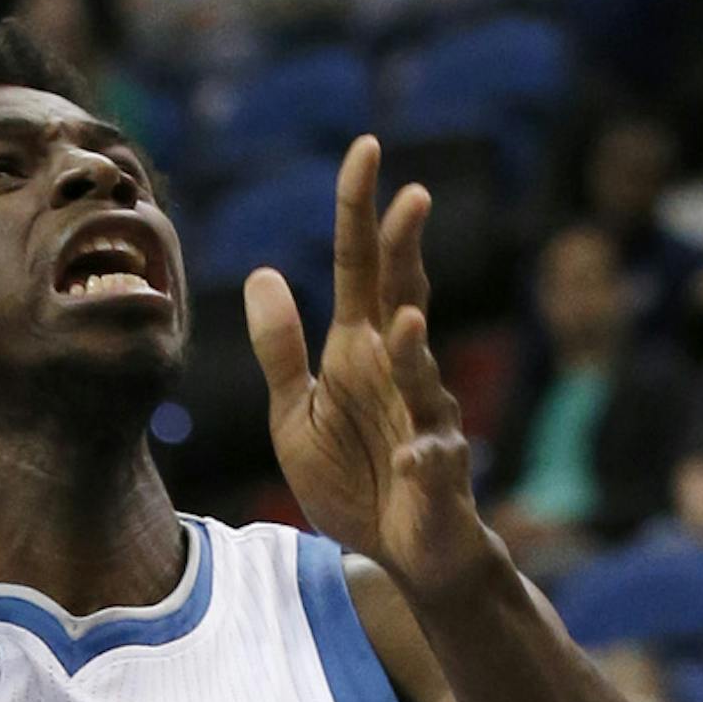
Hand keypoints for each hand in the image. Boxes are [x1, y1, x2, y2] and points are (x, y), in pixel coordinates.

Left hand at [245, 138, 489, 602]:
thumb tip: (262, 272)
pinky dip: (425, 459)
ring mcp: (425, 416)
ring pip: (422, 374)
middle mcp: (397, 368)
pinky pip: (434, 459)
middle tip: (413, 195)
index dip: (360, 209)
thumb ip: (280, 350)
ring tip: (403, 321)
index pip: (359, 265)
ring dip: (413, 351)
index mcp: (358, 348)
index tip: (365, 150)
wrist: (402, 552)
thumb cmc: (354, 479)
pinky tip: (413, 461)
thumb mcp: (295, 415)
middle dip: (407, 250)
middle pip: (403, 295)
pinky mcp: (440, 472)